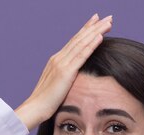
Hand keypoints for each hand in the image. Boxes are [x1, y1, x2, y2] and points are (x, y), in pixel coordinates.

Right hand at [15, 14, 112, 130]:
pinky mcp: (66, 73)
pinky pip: (81, 56)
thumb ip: (65, 78)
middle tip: (107, 17)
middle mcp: (59, 58)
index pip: (74, 41)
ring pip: (82, 43)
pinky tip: (100, 37)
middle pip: (79, 38)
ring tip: (108, 23)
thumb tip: (73, 78)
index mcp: (57, 60)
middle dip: (94, 26)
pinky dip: (91, 45)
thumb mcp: (57, 86)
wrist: (35, 108)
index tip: (96, 21)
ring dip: (96, 32)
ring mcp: (62, 64)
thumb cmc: (46, 102)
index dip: (86, 30)